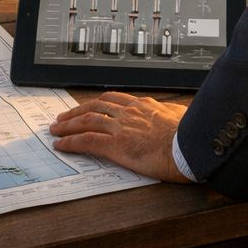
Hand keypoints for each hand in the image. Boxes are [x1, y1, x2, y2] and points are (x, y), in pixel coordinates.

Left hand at [49, 92, 188, 182]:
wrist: (189, 147)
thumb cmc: (190, 136)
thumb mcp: (182, 116)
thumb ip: (173, 112)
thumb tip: (176, 112)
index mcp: (144, 106)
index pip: (114, 99)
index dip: (97, 103)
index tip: (89, 106)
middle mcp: (129, 113)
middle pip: (96, 107)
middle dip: (77, 111)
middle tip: (64, 117)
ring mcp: (121, 128)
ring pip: (87, 121)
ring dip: (68, 125)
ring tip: (56, 129)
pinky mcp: (116, 145)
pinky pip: (87, 141)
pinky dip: (71, 142)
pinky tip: (62, 144)